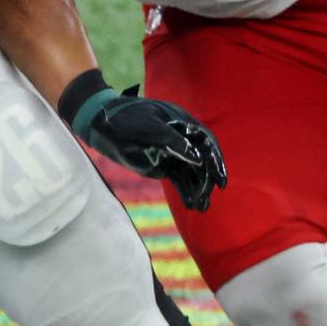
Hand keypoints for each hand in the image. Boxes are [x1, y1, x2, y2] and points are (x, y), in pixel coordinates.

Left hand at [70, 83, 228, 211]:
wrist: (106, 124)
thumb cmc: (127, 118)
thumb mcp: (149, 125)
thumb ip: (173, 141)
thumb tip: (198, 160)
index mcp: (185, 124)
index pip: (207, 144)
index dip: (216, 161)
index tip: (220, 180)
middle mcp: (184, 140)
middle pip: (203, 161)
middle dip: (207, 180)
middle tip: (206, 196)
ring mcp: (175, 154)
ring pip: (193, 174)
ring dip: (199, 190)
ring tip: (202, 207)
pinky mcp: (166, 166)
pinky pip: (180, 180)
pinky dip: (186, 192)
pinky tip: (191, 205)